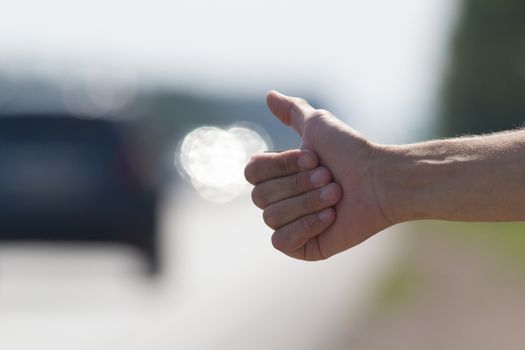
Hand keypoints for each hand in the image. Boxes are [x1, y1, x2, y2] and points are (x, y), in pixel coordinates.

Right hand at [245, 91, 394, 260]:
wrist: (380, 181)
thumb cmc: (350, 152)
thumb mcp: (317, 124)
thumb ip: (291, 110)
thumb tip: (268, 95)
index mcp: (278, 174)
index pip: (252, 172)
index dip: (281, 165)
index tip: (313, 158)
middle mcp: (279, 199)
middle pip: (260, 196)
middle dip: (298, 184)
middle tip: (330, 178)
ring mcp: (289, 224)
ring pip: (271, 217)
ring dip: (307, 203)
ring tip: (336, 195)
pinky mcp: (302, 247)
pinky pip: (281, 241)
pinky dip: (305, 226)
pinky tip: (329, 218)